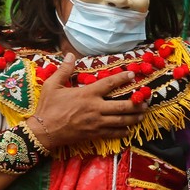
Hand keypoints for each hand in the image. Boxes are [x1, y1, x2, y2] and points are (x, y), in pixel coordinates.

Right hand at [27, 54, 148, 151]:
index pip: (109, 84)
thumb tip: (71, 55)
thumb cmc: (47, 107)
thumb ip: (64, 70)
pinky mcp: (95, 134)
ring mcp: (96, 123)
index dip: (123, 78)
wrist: (43, 131)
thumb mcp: (52, 85)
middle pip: (123, 106)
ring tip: (143, 114)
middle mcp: (95, 108)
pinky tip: (130, 129)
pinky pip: (114, 133)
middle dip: (137, 103)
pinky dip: (124, 131)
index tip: (133, 74)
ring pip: (122, 120)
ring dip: (135, 117)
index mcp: (87, 94)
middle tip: (147, 100)